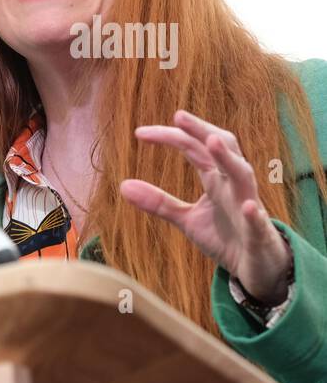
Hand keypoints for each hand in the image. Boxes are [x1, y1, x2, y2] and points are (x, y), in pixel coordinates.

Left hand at [121, 110, 291, 303]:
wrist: (255, 267)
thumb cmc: (225, 237)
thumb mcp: (186, 219)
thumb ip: (159, 202)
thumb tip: (123, 186)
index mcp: (216, 180)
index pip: (194, 148)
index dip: (171, 137)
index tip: (140, 132)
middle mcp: (233, 185)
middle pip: (222, 149)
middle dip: (202, 130)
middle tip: (179, 116)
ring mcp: (248, 206)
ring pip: (243, 175)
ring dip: (228, 159)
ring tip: (212, 142)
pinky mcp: (258, 233)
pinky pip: (258, 220)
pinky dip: (252, 213)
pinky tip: (247, 207)